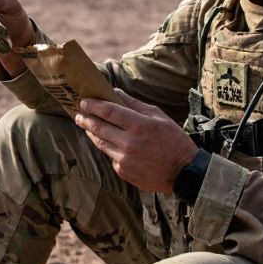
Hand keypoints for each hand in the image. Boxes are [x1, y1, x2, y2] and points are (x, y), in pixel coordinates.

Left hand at [75, 89, 198, 193]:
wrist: (183, 172)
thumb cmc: (173, 140)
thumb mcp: (158, 116)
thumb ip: (135, 104)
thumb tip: (115, 92)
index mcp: (140, 126)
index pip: (109, 112)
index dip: (93, 105)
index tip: (84, 101)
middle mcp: (129, 143)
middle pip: (99, 128)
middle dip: (86, 119)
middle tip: (78, 113)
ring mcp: (125, 159)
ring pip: (101, 143)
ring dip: (92, 133)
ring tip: (87, 126)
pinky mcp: (123, 171)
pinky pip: (111, 156)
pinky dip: (109, 148)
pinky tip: (112, 144)